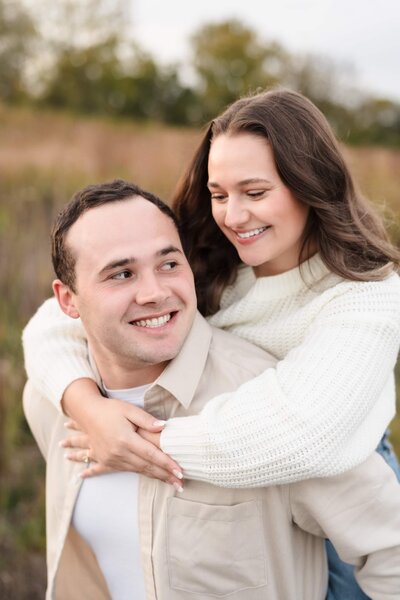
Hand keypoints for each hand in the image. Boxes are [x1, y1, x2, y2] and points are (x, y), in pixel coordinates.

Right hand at [61, 380, 183, 487]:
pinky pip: (127, 471)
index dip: (167, 463)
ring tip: (171, 483)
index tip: (180, 472)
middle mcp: (118, 452)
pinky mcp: (106, 461)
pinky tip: (150, 481)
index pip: (151, 454)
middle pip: (147, 466)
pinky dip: (140, 475)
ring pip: (138, 470)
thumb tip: (164, 427)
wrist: (87, 413)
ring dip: (155, 477)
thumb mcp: (129, 409)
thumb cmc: (110, 409)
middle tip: (180, 484)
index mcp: (125, 439)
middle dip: (165, 475)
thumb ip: (146, 420)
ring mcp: (111, 459)